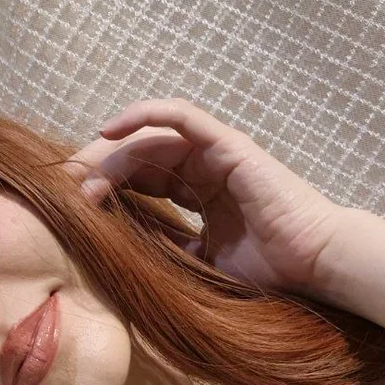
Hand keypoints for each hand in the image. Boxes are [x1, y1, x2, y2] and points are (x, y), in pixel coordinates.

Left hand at [72, 97, 350, 298]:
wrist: (317, 264)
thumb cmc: (273, 270)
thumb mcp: (206, 266)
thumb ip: (174, 254)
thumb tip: (132, 259)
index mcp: (202, 193)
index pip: (144, 180)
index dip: (109, 188)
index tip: (75, 208)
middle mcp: (207, 168)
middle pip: (141, 156)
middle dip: (101, 168)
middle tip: (67, 189)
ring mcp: (218, 152)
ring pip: (153, 137)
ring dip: (113, 152)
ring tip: (83, 175)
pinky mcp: (229, 144)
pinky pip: (181, 117)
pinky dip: (145, 114)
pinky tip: (110, 130)